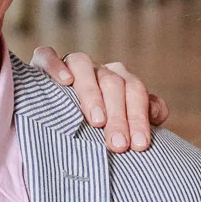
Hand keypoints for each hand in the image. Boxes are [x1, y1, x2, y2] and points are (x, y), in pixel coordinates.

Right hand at [31, 46, 168, 151]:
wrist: (52, 109)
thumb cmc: (94, 123)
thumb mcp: (121, 121)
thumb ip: (143, 116)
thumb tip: (157, 114)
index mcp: (121, 80)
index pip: (136, 92)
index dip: (139, 118)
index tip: (139, 146)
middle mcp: (100, 69)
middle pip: (113, 84)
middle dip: (118, 116)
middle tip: (118, 146)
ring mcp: (73, 64)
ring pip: (85, 67)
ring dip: (92, 93)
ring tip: (97, 122)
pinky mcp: (43, 62)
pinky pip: (49, 56)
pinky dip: (56, 65)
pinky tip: (64, 81)